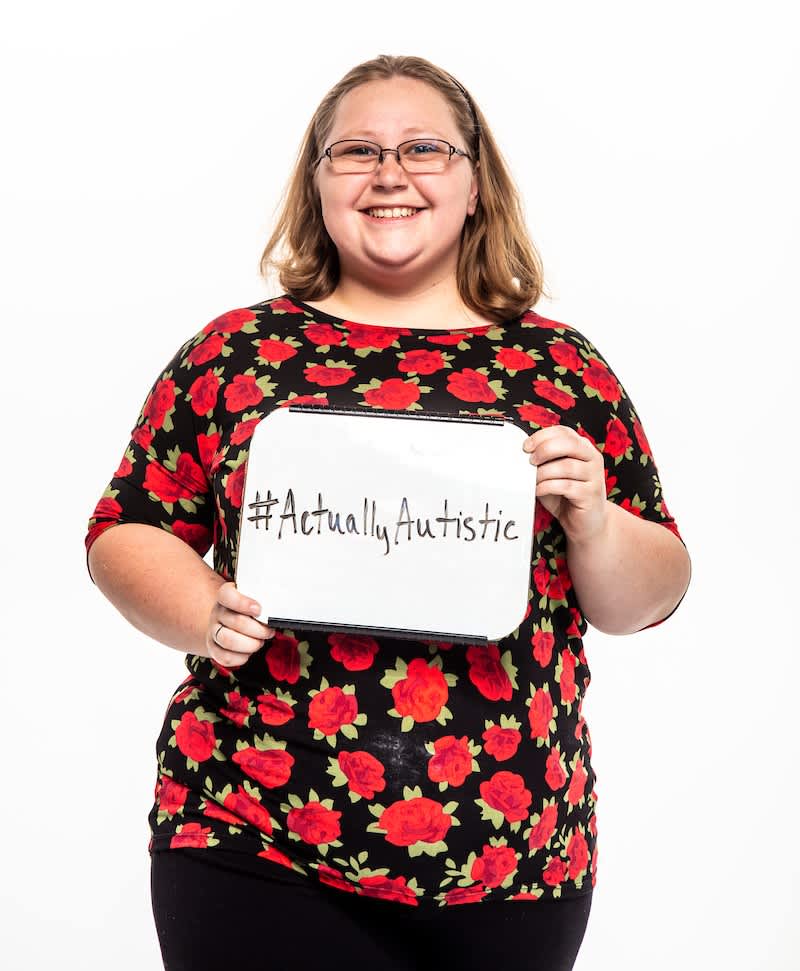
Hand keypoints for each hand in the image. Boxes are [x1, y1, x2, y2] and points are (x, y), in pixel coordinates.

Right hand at [207, 581, 274, 667]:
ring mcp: (213, 631)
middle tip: (269, 631)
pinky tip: (249, 651)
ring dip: (251, 644)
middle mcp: (217, 613)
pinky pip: (225, 657)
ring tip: (260, 642)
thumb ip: (263, 601)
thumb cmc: (248, 611)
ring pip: (229, 641)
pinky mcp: (214, 649)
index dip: (243, 603)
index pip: (227, 595)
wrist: (230, 624)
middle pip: (235, 621)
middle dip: (258, 630)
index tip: (259, 610)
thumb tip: (277, 610)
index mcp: (225, 596)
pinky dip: (242, 657)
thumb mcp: (254, 599)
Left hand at [523, 425, 608, 545]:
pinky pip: (565, 486)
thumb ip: (545, 460)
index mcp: (583, 448)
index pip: (563, 432)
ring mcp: (594, 476)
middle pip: (568, 444)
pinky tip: (539, 490)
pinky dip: (547, 487)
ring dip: (543, 472)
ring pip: (566, 466)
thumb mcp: (554, 473)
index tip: (526, 446)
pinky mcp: (590, 494)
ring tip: (533, 480)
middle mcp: (592, 458)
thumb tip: (522, 452)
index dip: (542, 436)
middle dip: (544, 450)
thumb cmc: (566, 495)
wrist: (586, 523)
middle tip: (530, 461)